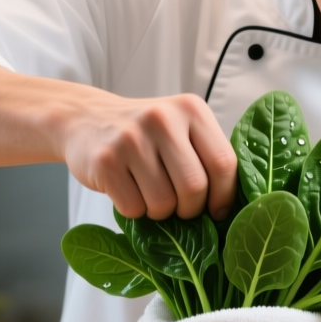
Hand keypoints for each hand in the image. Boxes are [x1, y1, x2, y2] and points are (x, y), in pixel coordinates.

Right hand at [56, 89, 236, 219]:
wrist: (86, 119)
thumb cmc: (144, 134)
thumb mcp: (181, 128)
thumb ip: (206, 154)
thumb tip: (234, 204)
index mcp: (191, 109)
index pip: (223, 162)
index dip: (224, 195)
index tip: (217, 211)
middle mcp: (162, 119)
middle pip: (195, 187)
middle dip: (190, 209)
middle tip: (180, 207)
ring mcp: (131, 139)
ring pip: (163, 203)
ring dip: (160, 212)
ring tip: (151, 195)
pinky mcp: (105, 161)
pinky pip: (134, 208)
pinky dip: (135, 211)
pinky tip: (129, 191)